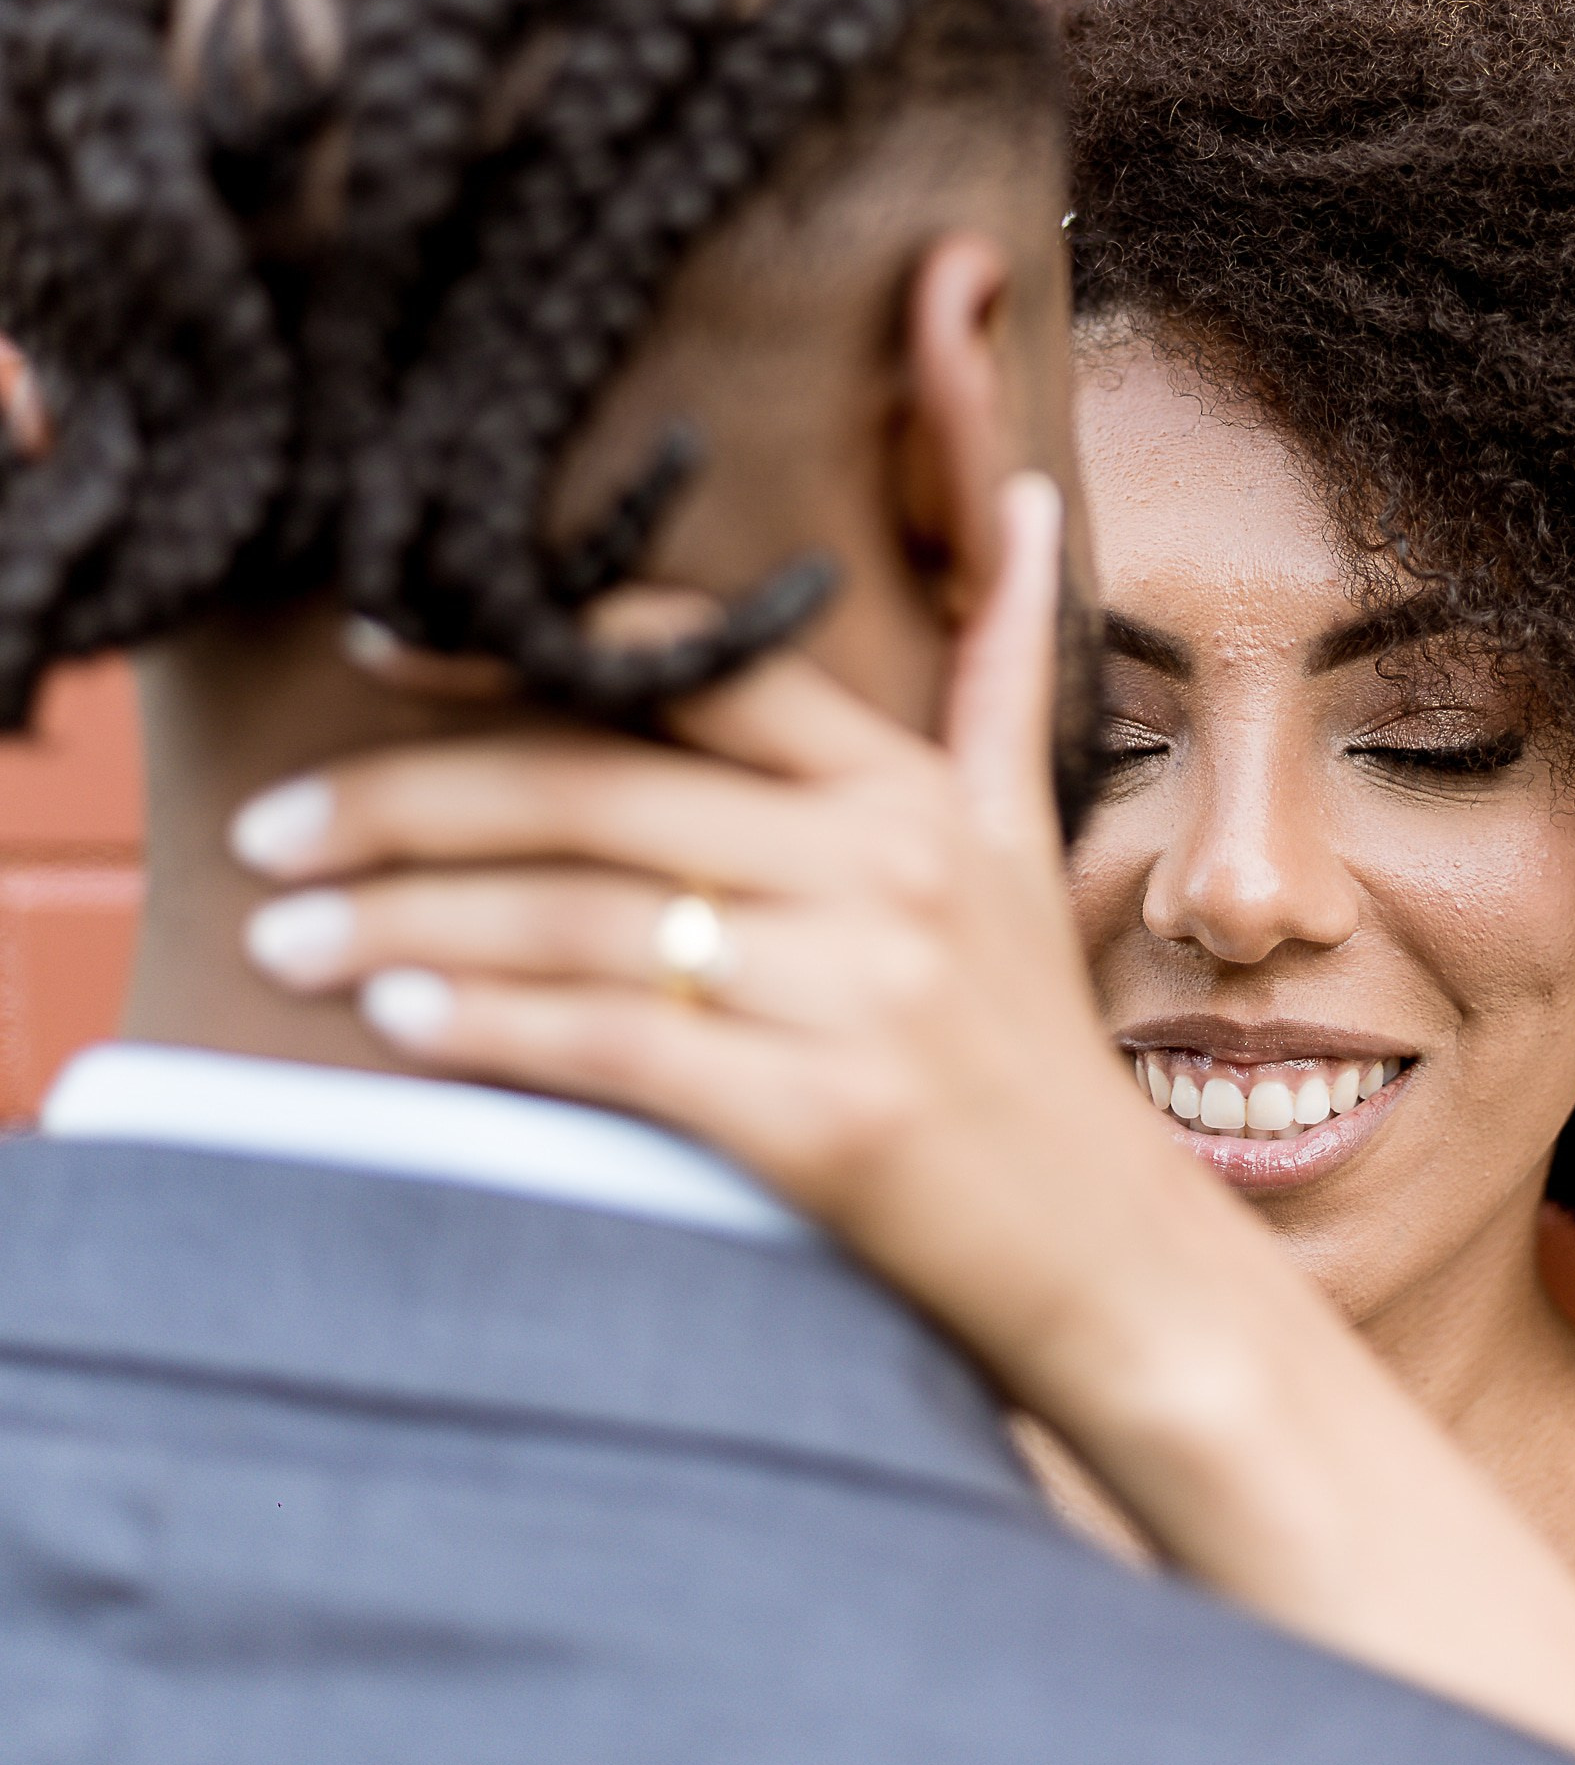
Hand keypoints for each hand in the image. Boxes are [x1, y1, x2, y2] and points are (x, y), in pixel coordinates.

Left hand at [230, 485, 1574, 1764]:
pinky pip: (621, 1046)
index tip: (383, 644)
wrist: (1117, 1265)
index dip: (525, 642)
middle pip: (598, 788)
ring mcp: (864, 987)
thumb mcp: (1021, 842)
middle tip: (267, 830)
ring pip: (584, 917)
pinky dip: (494, 1030)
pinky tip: (400, 1023)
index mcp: (911, 786)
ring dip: (406, 925)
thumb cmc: (1036, 1050)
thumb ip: (999, 673)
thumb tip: (1033, 498)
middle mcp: (887, 866)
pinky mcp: (829, 1116)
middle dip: (404, 803)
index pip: (694, 664)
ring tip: (281, 936)